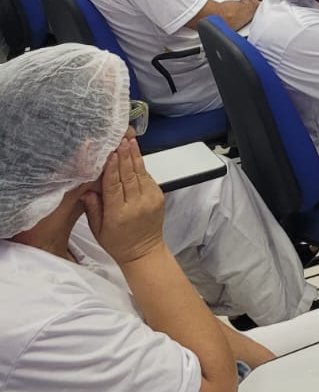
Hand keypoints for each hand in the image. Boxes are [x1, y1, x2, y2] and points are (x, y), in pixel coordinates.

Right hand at [82, 136, 167, 265]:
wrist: (144, 251)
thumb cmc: (117, 243)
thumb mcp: (97, 229)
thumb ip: (93, 208)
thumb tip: (87, 188)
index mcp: (119, 214)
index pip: (115, 186)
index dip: (112, 168)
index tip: (110, 153)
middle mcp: (137, 204)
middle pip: (129, 176)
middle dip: (125, 156)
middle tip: (121, 140)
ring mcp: (150, 199)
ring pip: (141, 173)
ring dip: (134, 156)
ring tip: (129, 141)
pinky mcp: (158, 196)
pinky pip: (147, 178)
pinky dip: (140, 166)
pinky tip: (134, 155)